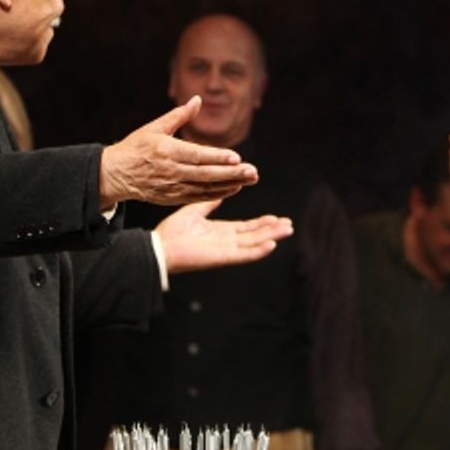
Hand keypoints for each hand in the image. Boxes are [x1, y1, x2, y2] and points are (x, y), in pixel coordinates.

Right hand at [99, 96, 258, 207]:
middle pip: (206, 174)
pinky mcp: (173, 198)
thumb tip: (198, 99)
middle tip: (253, 171)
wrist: (116, 174)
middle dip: (231, 173)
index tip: (237, 157)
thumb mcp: (154, 127)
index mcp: (166, 151)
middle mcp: (171, 171)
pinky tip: (234, 188)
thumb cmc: (136, 147)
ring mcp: (172, 187)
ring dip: (229, 184)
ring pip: (205, 187)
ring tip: (249, 179)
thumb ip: (179, 115)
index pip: (196, 155)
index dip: (217, 157)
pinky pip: (199, 197)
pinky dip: (218, 193)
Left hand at [158, 199, 292, 272]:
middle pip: (254, 236)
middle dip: (272, 230)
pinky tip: (272, 245)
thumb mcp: (194, 210)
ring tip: (287, 230)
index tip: (276, 217)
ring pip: (254, 244)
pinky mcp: (222, 257)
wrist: (160, 246)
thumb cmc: (172, 231)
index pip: (246, 228)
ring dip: (271, 237)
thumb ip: (209, 202)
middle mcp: (226, 241)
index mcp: (220, 231)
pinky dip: (258, 251)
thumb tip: (221, 191)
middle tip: (289, 224)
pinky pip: (244, 254)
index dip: (262, 223)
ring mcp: (225, 250)